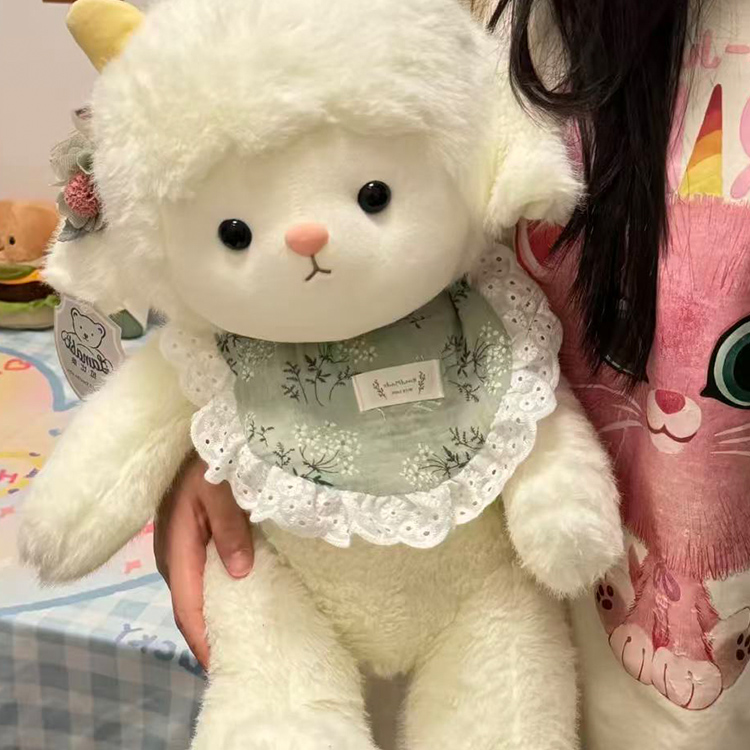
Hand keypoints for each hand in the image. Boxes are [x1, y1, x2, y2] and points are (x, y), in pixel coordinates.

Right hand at [154, 453, 253, 668]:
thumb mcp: (221, 489)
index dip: (202, 638)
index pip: (187, 606)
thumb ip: (230, 529)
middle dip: (206, 635)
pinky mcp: (184, 540)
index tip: (221, 665)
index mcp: (177, 547)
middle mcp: (170, 555)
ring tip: (238, 636)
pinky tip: (233, 599)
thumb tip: (239, 573)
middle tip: (237, 658)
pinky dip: (212, 595)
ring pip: (192, 592)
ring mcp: (175, 548)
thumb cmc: (205, 460)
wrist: (191, 435)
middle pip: (187, 606)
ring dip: (210, 616)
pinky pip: (197, 577)